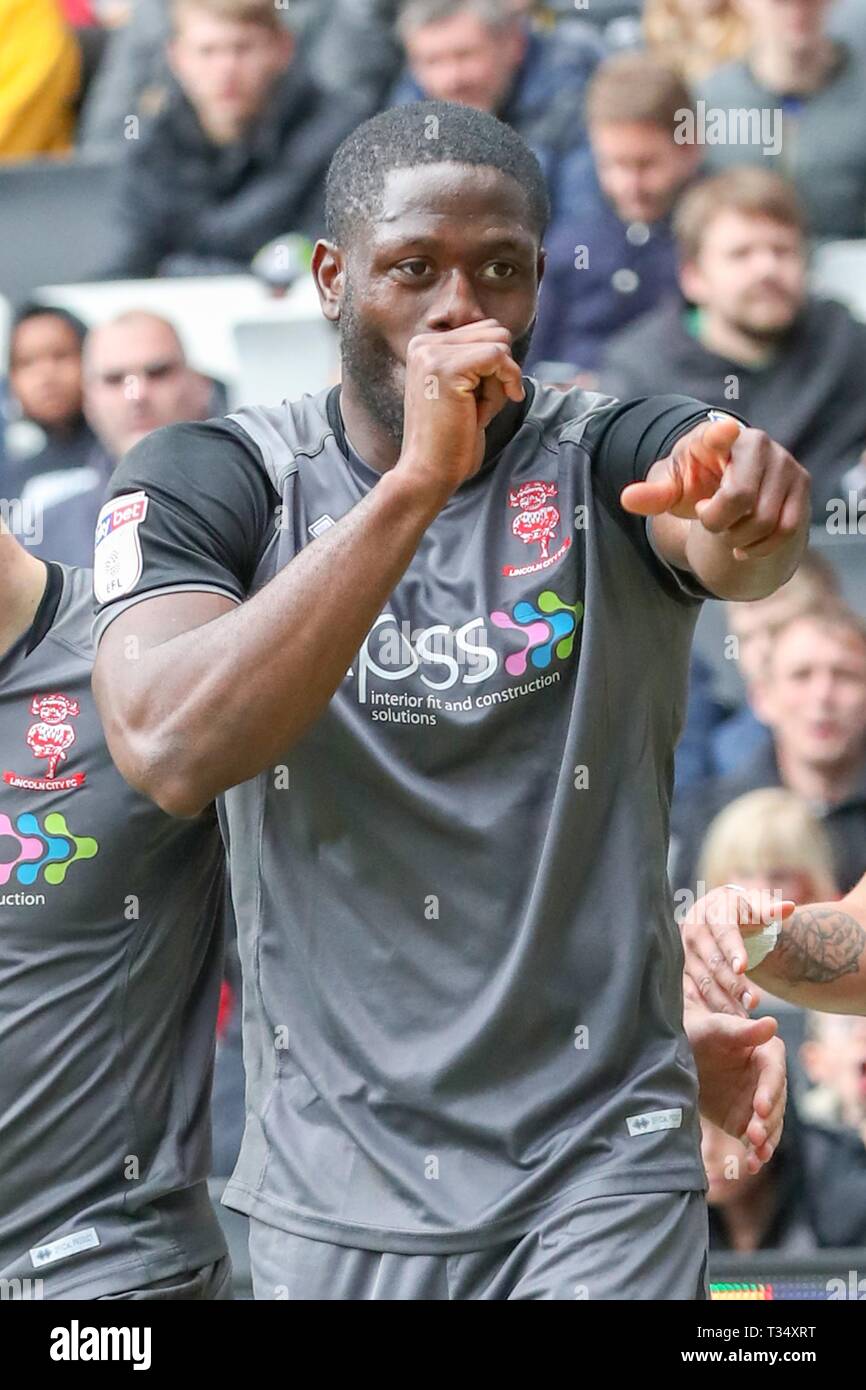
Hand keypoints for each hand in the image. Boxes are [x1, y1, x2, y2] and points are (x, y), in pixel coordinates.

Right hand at [396, 320, 524, 506]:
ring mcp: (432, 353)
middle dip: (500, 370)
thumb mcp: (464, 390)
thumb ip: (477, 361)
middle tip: (479, 406)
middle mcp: (424, 343)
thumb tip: (504, 335)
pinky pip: (498, 356)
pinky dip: (507, 382)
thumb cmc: (450, 440)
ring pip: (499, 341)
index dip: (495, 368)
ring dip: (501, 379)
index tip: (478, 402)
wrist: (428, 472)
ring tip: (476, 410)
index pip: (483, 332)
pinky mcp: (447, 367)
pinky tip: (487, 412)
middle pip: (494, 331)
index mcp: (425, 347)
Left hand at [620, 418, 809, 559]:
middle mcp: (756, 442)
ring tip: (726, 534)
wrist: (729, 483)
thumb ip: (653, 494)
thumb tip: (627, 499)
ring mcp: (784, 462)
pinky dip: (762, 546)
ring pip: (765, 519)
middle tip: (709, 521)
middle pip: (741, 498)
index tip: (723, 430)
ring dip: (740, 539)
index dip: (721, 434)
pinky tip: (744, 546)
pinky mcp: (801, 484)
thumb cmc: (695, 481)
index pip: (719, 433)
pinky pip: (786, 528)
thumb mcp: (671, 486)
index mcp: (716, 437)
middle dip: (719, 523)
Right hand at [682, 886, 795, 1016]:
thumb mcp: (755, 904)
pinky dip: (711, 1004)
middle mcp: (693, 929)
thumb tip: (789, 908)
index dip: (733, 949)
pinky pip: (695, 990)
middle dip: (733, 983)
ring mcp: (685, 950)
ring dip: (723, 999)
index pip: (723, 931)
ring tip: (744, 1018)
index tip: (743, 968)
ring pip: (703, 979)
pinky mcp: (683, 968)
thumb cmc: (742, 909)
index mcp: (712, 910)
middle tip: (754, 1003)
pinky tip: (727, 1019)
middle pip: (713, 960)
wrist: (716, 912)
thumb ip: (770, 910)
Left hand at [685, 991, 786, 1171]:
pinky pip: (757, 1140)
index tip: (759, 1107)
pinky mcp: (745, 1121)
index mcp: (766, 1053)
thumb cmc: (697, 1034)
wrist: (676, 1057)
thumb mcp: (714, 1029)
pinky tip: (751, 1165)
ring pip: (770, 1125)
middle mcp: (767, 1080)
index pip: (774, 1073)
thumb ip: (741, 1030)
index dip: (769, 1091)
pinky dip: (757, 1153)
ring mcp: (757, 1103)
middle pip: (776, 1103)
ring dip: (767, 1141)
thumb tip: (772, 1023)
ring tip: (757, 1155)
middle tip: (754, 1135)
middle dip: (768, 1121)